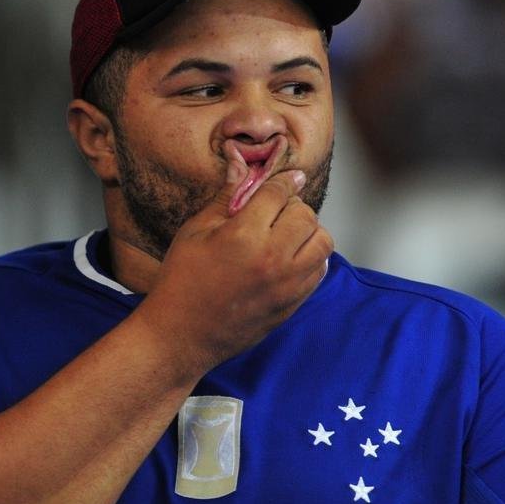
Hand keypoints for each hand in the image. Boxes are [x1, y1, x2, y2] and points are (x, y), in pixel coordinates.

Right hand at [134, 161, 333, 376]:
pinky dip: (312, 257)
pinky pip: (319, 271)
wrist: (181, 335)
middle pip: (305, 214)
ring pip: (322, 242)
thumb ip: (226, 199)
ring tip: (289, 232)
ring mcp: (286, 285)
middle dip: (293, 205)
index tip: (292, 176)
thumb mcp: (195, 231)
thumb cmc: (181, 279)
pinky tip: (292, 256)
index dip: (285, 180)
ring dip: (310, 231)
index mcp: (244, 235)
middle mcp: (272, 258)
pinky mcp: (292, 304)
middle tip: (278, 209)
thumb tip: (242, 168)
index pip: (278, 194)